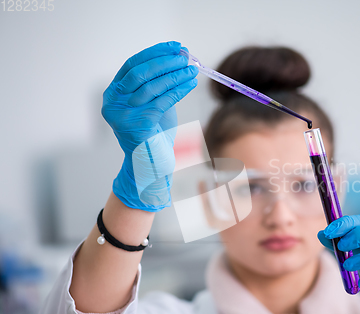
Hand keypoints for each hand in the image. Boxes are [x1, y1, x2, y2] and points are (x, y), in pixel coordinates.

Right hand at [102, 41, 197, 211]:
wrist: (152, 166)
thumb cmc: (154, 133)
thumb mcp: (154, 103)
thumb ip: (160, 83)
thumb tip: (179, 56)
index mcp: (113, 95)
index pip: (132, 66)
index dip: (154, 53)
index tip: (175, 47)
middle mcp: (112, 104)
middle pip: (139, 74)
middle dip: (164, 62)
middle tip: (185, 57)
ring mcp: (121, 116)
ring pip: (151, 87)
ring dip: (175, 75)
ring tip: (192, 70)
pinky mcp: (136, 126)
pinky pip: (161, 102)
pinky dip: (178, 90)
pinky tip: (189, 84)